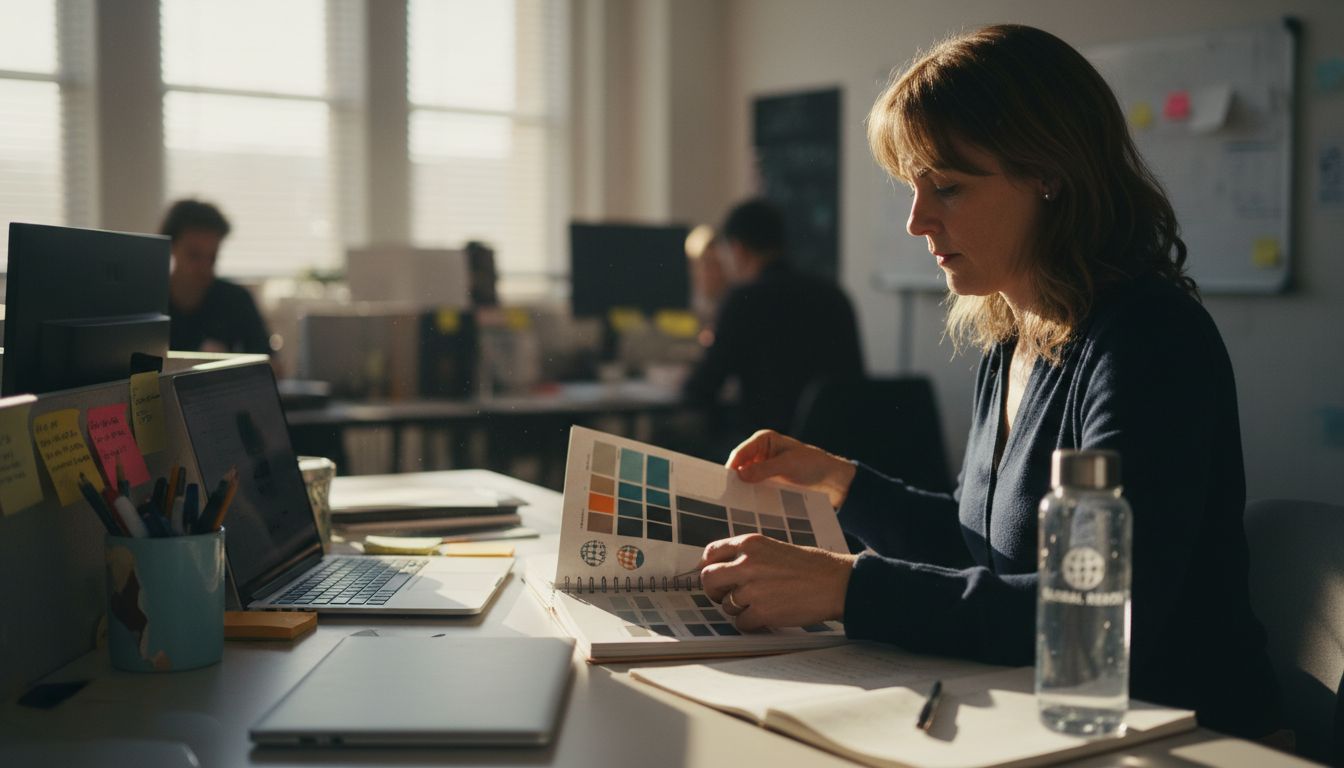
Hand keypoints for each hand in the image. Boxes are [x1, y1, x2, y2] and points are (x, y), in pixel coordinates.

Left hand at [698, 534, 855, 631]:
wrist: (836, 583)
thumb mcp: (774, 548)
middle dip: (713, 590)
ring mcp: (753, 589)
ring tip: (759, 604)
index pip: (711, 553)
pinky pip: (740, 623)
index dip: (708, 566)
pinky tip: (765, 617)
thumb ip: (747, 556)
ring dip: (736, 609)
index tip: (713, 575)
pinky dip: (750, 623)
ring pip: (725, 605)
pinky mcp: (762, 612)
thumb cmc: (809, 566)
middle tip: (724, 596)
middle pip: (708, 579)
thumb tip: (722, 570)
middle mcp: (747, 563)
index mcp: (750, 543)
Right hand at [726, 430, 857, 507]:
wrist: (834, 482)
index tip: (724, 484)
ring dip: (744, 491)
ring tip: (736, 506)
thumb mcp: (788, 465)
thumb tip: (740, 475)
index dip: (731, 468)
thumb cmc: (814, 465)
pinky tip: (750, 509)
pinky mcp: (770, 484)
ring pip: (747, 481)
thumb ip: (764, 469)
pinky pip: (756, 491)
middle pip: (740, 468)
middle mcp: (761, 454)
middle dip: (735, 481)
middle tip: (727, 498)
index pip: (740, 454)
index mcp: (763, 441)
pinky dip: (753, 498)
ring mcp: (765, 470)